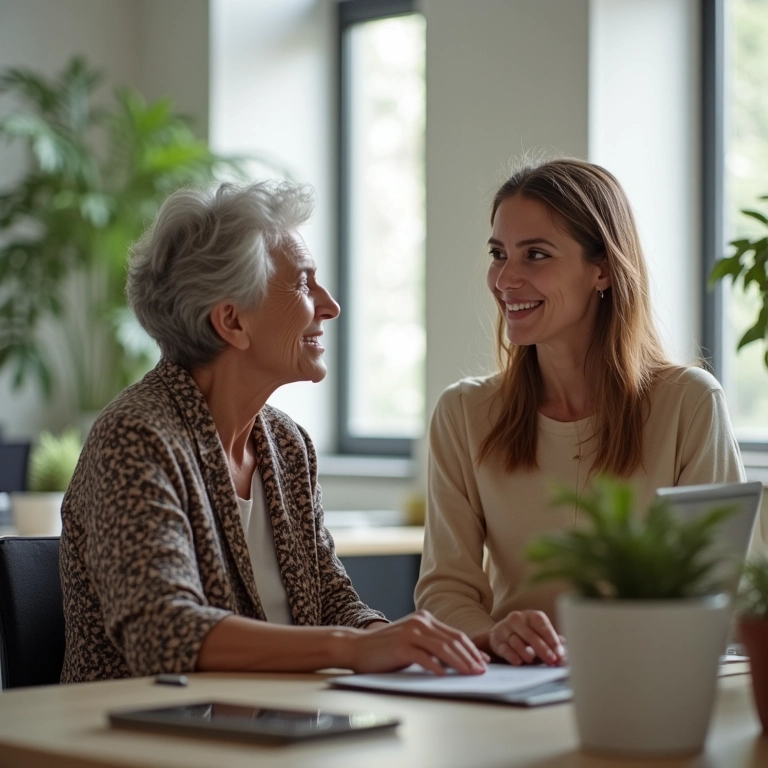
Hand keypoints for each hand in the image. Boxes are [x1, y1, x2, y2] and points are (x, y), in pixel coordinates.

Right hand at [344, 610, 488, 675]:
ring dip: (459, 662)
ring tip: (470, 673)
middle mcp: (420, 622)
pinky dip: (435, 666)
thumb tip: (457, 660)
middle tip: (482, 670)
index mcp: (425, 619)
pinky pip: (423, 656)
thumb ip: (432, 645)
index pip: (455, 635)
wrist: (358, 646)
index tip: (484, 661)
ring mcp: (410, 632)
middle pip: (452, 640)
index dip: (472, 648)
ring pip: (442, 647)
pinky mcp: (401, 645)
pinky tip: (443, 675)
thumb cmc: (386, 648)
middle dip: (470, 656)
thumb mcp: (413, 642)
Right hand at [482, 610, 565, 665]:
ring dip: (525, 651)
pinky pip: (504, 648)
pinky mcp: (496, 641)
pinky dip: (511, 655)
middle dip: (542, 648)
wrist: (500, 635)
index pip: (541, 623)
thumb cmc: (526, 635)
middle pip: (529, 633)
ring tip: (533, 660)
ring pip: (515, 640)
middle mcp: (516, 619)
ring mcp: (505, 629)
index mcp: (530, 616)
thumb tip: (565, 655)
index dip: (551, 638)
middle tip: (551, 660)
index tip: (560, 652)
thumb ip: (552, 643)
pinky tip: (519, 662)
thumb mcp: (538, 634)